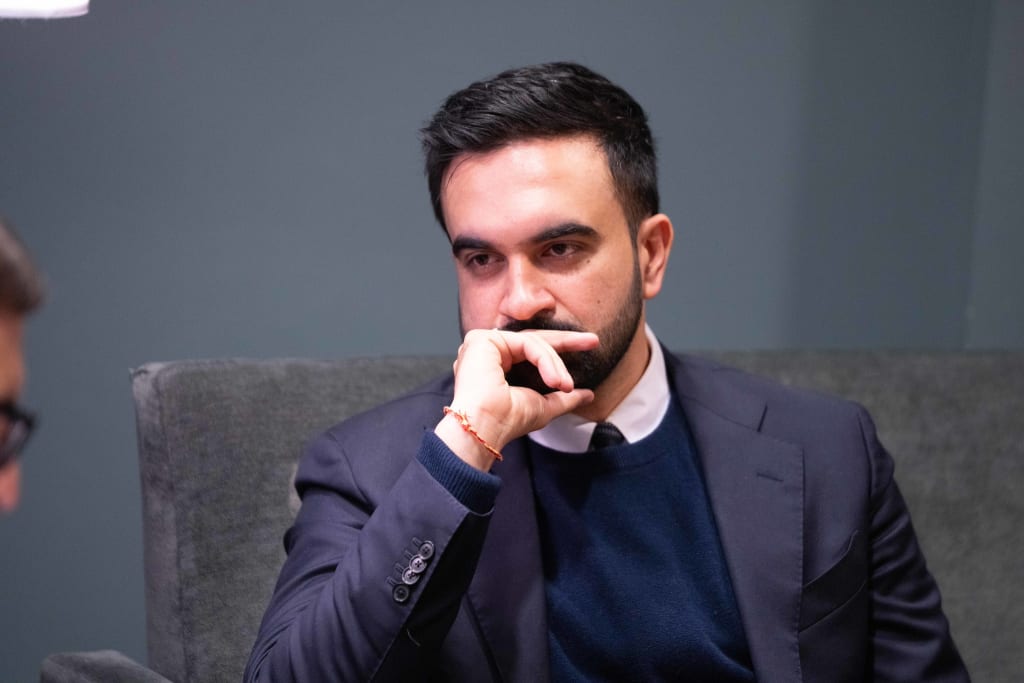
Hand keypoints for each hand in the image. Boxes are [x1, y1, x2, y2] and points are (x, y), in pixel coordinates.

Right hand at [435, 328, 597, 470]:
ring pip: (533, 342)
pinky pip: (526, 342)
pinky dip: (545, 359)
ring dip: (555, 364)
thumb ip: (563, 398)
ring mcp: (483, 345)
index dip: (561, 350)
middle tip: (593, 341)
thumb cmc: (507, 423)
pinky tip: (555, 380)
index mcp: (497, 367)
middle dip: (567, 340)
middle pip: (533, 340)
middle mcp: (488, 353)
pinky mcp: (482, 340)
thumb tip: (588, 394)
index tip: (591, 348)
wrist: (486, 429)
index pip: (532, 351)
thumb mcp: (543, 407)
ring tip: (565, 386)